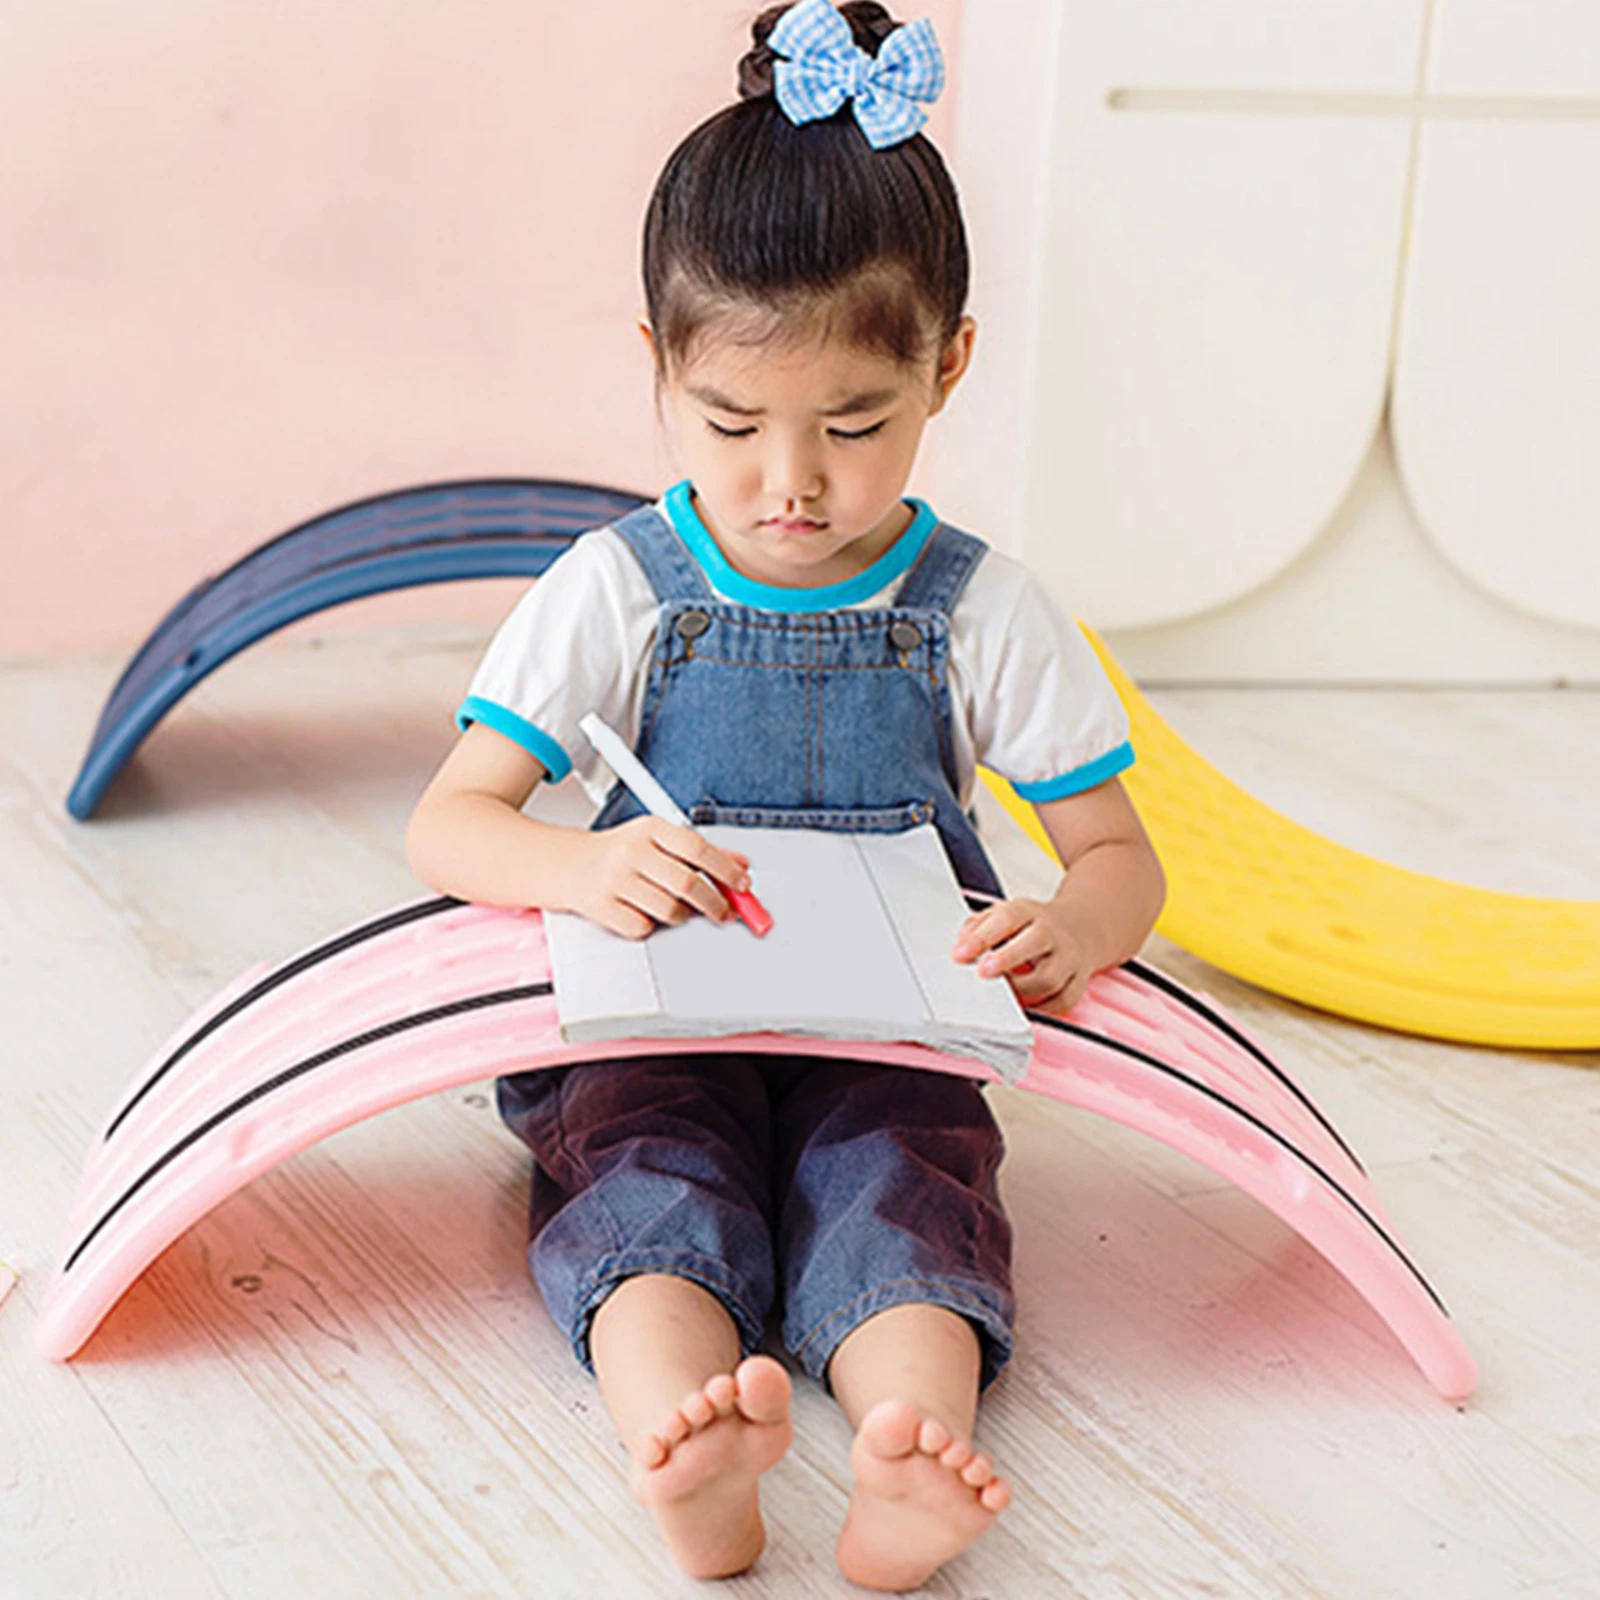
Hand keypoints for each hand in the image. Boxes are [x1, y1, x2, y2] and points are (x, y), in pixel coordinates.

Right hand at [571, 818, 750, 939]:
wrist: (569, 864)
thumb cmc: (621, 851)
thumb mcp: (660, 839)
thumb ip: (700, 851)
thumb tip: (740, 865)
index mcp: (650, 829)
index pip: (698, 849)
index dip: (726, 870)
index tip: (742, 885)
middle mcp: (632, 851)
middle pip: (688, 883)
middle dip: (715, 903)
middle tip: (725, 911)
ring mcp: (615, 880)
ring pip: (669, 910)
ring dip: (684, 915)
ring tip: (681, 909)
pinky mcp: (602, 907)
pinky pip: (644, 927)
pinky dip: (652, 925)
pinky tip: (647, 912)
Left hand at [951, 897, 1091, 1015]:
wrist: (1078, 929)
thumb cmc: (1029, 927)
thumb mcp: (1003, 915)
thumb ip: (978, 927)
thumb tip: (961, 947)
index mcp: (1028, 912)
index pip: (1006, 918)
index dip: (981, 937)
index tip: (959, 954)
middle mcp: (1052, 933)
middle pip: (1034, 942)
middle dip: (1006, 958)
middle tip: (982, 972)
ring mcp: (1068, 958)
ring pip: (1049, 979)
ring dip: (1020, 991)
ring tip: (998, 997)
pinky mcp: (1078, 984)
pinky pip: (1060, 1002)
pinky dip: (1039, 1009)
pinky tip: (1021, 1008)